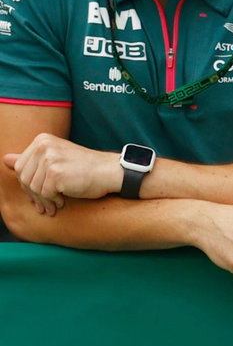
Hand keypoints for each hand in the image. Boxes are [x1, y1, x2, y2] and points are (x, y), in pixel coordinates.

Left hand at [4, 134, 121, 213]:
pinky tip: (61, 202)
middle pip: (24, 178)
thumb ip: (31, 159)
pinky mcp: (56, 172)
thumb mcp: (57, 159)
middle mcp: (43, 146)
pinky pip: (44, 193)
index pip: (21, 167)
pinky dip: (52, 201)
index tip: (38, 195)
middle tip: (44, 205)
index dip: (27, 185)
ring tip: (54, 205)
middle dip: (33, 195)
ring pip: (33, 187)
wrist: (110, 171)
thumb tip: (5, 159)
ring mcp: (49, 158)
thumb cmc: (85, 168)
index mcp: (42, 140)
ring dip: (43, 200)